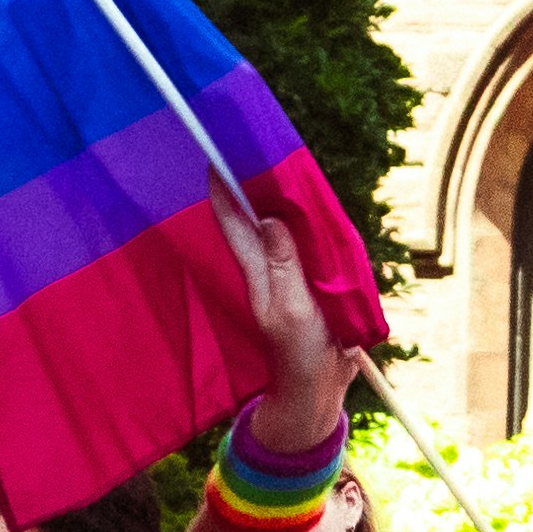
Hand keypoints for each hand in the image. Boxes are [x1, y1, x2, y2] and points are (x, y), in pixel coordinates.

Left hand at [206, 175, 357, 448]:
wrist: (318, 386)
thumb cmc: (299, 352)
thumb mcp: (292, 308)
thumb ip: (284, 264)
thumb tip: (270, 218)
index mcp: (258, 271)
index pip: (234, 222)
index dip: (223, 190)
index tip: (214, 157)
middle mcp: (268, 267)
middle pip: (254, 217)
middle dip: (248, 184)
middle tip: (245, 145)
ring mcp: (288, 274)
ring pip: (278, 226)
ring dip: (275, 198)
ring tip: (272, 163)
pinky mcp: (309, 281)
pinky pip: (302, 242)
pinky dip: (301, 221)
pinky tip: (306, 204)